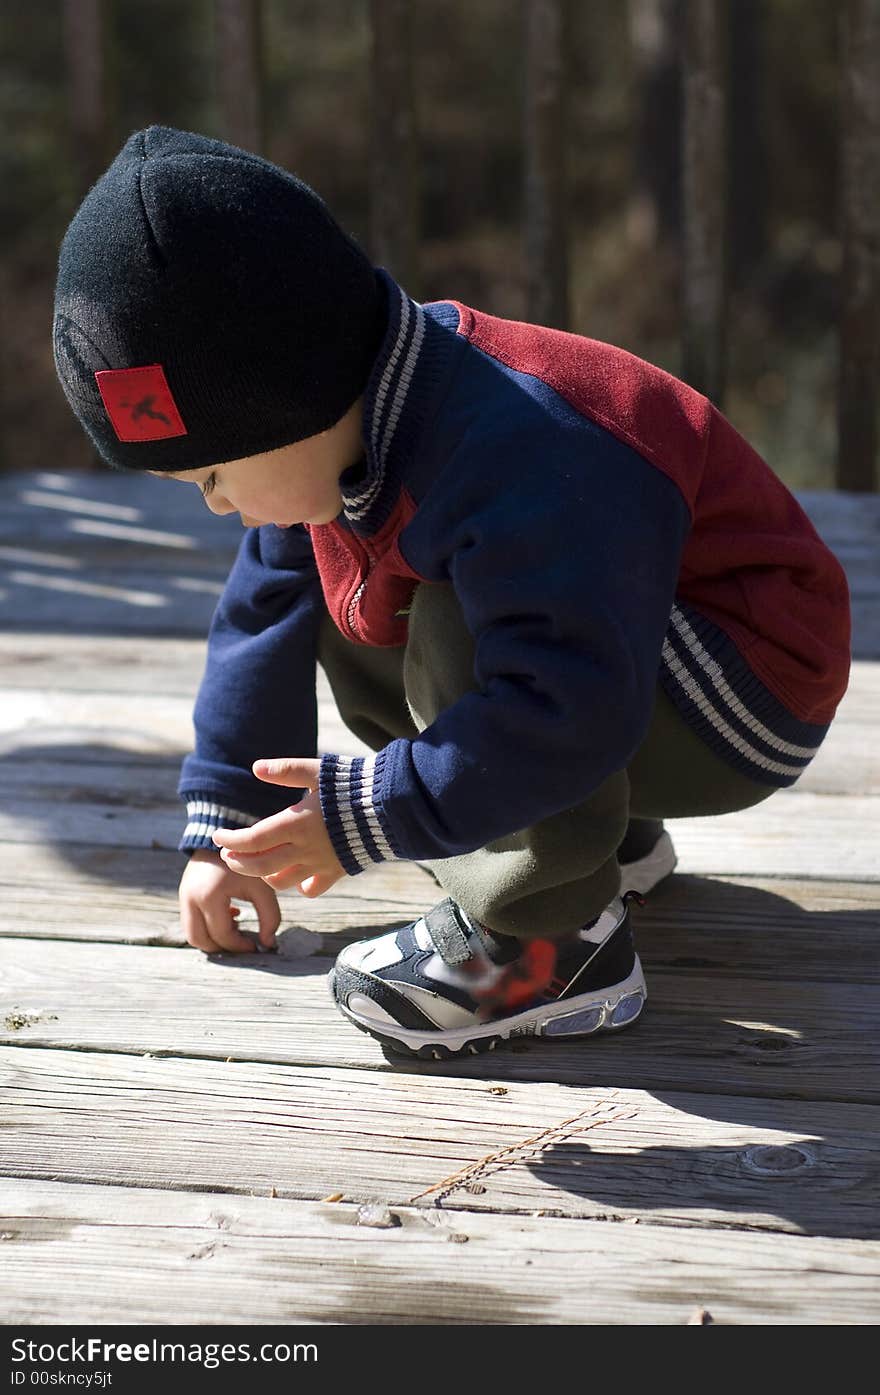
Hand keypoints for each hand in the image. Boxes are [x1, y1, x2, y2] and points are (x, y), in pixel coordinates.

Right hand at [178, 848, 280, 953]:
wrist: (225, 835)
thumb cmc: (247, 860)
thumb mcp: (261, 887)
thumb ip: (270, 917)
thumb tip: (268, 944)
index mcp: (210, 896)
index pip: (222, 935)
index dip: (240, 946)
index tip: (256, 946)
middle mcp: (191, 899)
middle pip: (200, 940)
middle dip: (222, 948)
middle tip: (242, 944)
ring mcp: (184, 896)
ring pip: (192, 934)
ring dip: (212, 939)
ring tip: (235, 931)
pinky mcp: (184, 893)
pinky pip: (191, 921)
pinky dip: (207, 928)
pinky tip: (229, 916)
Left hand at [210, 757, 345, 897]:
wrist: (392, 807)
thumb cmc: (352, 785)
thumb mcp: (317, 771)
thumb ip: (285, 770)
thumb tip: (255, 767)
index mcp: (296, 823)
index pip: (252, 840)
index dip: (231, 840)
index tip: (219, 835)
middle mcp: (305, 848)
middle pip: (260, 867)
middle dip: (238, 863)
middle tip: (228, 854)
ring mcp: (321, 863)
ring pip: (282, 882)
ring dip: (263, 875)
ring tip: (256, 863)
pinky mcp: (338, 871)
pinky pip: (312, 889)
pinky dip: (299, 886)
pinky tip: (296, 874)